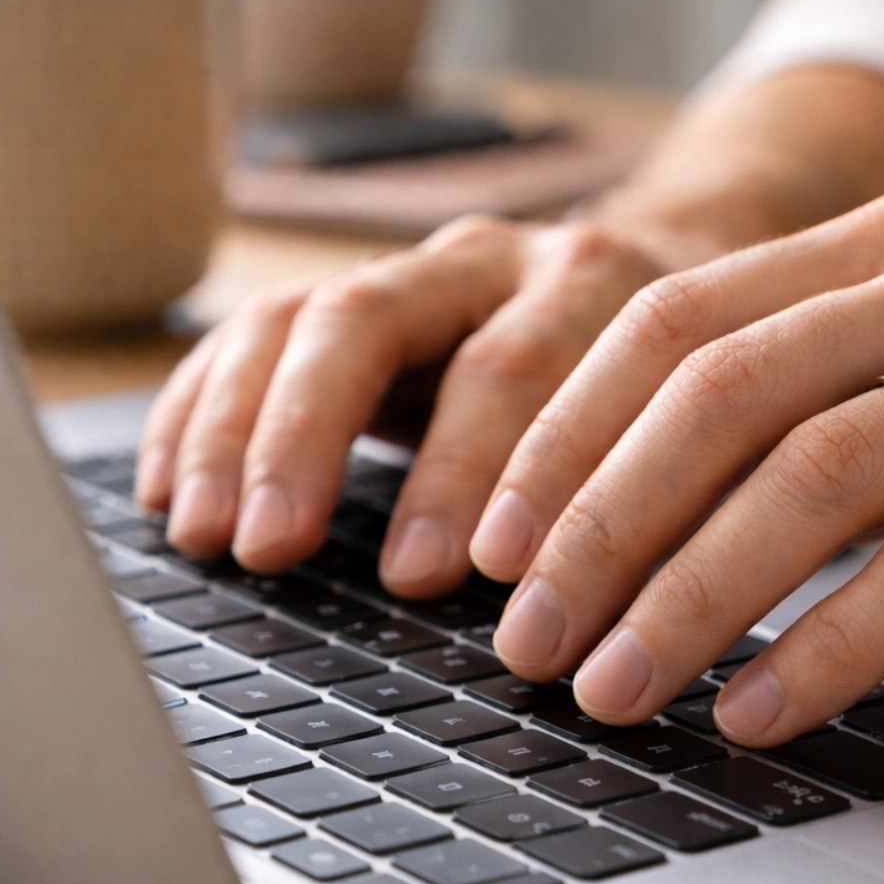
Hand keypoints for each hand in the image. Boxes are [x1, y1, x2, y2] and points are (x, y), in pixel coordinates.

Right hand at [136, 217, 664, 596]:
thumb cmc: (702, 394)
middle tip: (278, 545)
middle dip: (314, 436)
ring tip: (205, 532)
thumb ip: (673, 501)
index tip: (435, 570)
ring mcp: (420, 273)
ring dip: (241, 431)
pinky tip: (169, 487)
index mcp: (598, 282)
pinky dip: (203, 408)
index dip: (470, 469)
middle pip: (375, 319)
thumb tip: (627, 623)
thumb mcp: (714, 432)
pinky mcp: (360, 301)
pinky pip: (255, 335)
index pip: (517, 365)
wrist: (692, 285)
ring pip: (300, 319)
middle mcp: (497, 260)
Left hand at [479, 188, 883, 745]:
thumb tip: (648, 512)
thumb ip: (844, 407)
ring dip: (689, 587)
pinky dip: (831, 643)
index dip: (562, 433)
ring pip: (821, 466)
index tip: (486, 545)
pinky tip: (763, 711)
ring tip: (611, 689)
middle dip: (596, 519)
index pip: (679, 318)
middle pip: (722, 383)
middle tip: (519, 634)